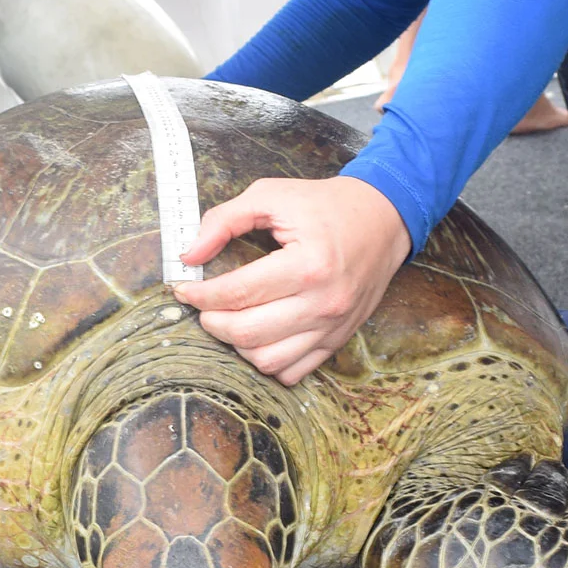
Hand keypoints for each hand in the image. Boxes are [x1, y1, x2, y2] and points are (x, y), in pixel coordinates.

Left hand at [172, 176, 411, 385]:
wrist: (383, 219)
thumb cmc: (326, 205)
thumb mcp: (271, 195)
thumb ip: (224, 220)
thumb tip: (189, 254)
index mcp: (307, 264)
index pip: (237, 293)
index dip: (200, 294)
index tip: (184, 288)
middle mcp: (322, 302)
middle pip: (248, 333)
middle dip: (212, 322)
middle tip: (203, 306)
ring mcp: (332, 326)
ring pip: (267, 360)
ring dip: (237, 345)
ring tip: (229, 320)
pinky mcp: (338, 339)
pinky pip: (293, 371)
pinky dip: (267, 361)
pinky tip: (257, 337)